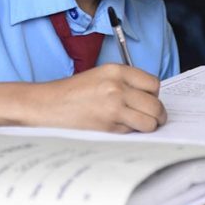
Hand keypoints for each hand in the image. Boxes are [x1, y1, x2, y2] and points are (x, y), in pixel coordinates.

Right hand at [25, 64, 166, 132]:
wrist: (47, 105)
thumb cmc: (73, 92)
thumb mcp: (101, 76)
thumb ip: (125, 83)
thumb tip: (150, 98)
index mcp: (116, 71)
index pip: (153, 84)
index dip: (154, 95)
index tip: (150, 100)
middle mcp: (117, 87)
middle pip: (155, 104)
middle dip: (157, 114)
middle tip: (153, 118)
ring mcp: (113, 108)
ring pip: (149, 121)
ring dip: (148, 126)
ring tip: (139, 125)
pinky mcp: (108, 127)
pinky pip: (132, 132)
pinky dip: (130, 133)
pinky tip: (119, 128)